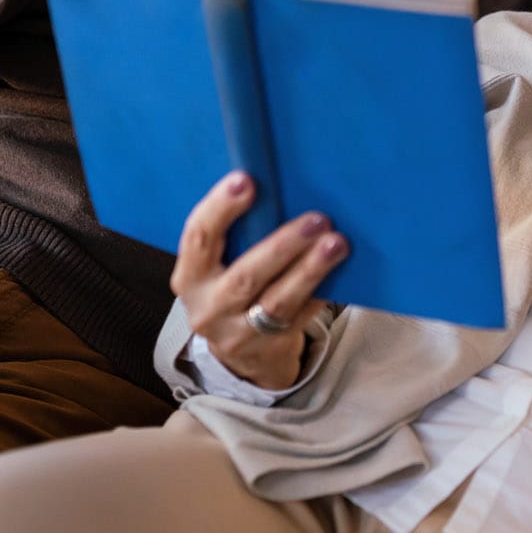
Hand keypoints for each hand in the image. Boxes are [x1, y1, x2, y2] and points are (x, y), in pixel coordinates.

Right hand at [170, 172, 346, 390]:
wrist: (241, 352)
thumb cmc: (233, 287)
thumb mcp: (220, 266)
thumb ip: (237, 236)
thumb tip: (277, 187)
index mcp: (189, 277)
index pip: (198, 238)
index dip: (220, 208)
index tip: (246, 180)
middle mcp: (208, 308)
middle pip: (245, 275)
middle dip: (283, 245)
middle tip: (317, 219)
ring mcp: (238, 335)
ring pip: (278, 300)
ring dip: (310, 270)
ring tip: (336, 244)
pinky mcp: (269, 350)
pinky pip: (301, 317)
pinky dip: (321, 292)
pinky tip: (341, 273)